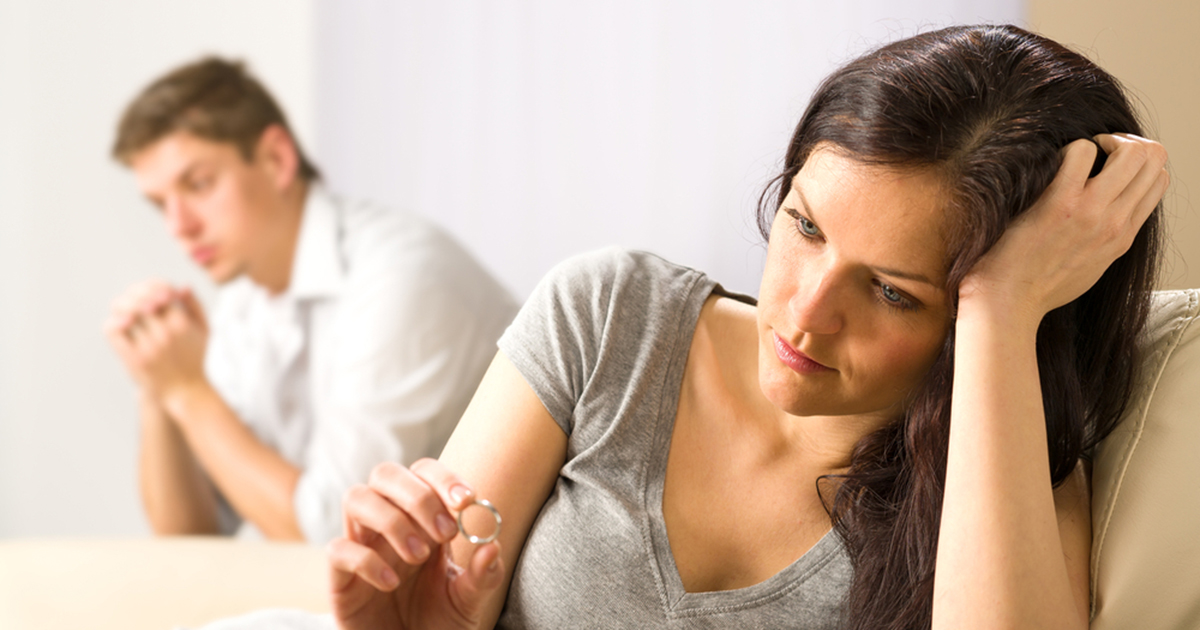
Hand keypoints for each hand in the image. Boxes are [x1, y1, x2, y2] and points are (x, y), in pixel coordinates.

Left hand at [104, 281, 209, 402]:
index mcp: (182, 324)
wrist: (188, 391)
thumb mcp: (204, 330)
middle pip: (141, 301)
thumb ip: (194, 306)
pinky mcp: (135, 359)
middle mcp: (165, 334)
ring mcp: (148, 347)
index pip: (161, 292)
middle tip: (139, 299)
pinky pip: (115, 332)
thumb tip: (181, 286)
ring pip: (127, 313)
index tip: (156, 293)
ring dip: (126, 307)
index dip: (156, 287)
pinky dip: (114, 322)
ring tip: (130, 310)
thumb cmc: (197, 358)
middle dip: (138, 295)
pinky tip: (122, 322)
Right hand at [328, 459, 504, 629]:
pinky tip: (390, 583)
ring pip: (356, 497)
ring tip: (417, 556)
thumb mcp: (469, 601)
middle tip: (444, 533)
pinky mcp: (340, 578)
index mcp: (421, 520)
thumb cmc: (438, 622)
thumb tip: (492, 546)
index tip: (465, 500)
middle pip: (385, 473)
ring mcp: (361, 547)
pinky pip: (338, 549)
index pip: (423, 473)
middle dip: (417, 495)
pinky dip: (366, 560)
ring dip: (391, 519)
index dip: (442, 478)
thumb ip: (483, 575)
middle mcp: (388, 525)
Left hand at [959, 133, 1168, 323]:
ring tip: (1077, 154)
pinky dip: (1068, 149)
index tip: (1109, 163)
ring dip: (1102, 142)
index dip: (1139, 161)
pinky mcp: (1060, 204)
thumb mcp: (1089, 266)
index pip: (1159, 180)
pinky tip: (1050, 166)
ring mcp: (1091, 212)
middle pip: (1153, 158)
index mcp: (1123, 236)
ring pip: (1130, 151)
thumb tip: (1109, 212)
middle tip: (1097, 149)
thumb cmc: (1038, 286)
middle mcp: (1115, 222)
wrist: (1008, 303)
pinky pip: (1081, 151)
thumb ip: (1106, 238)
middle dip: (1126, 142)